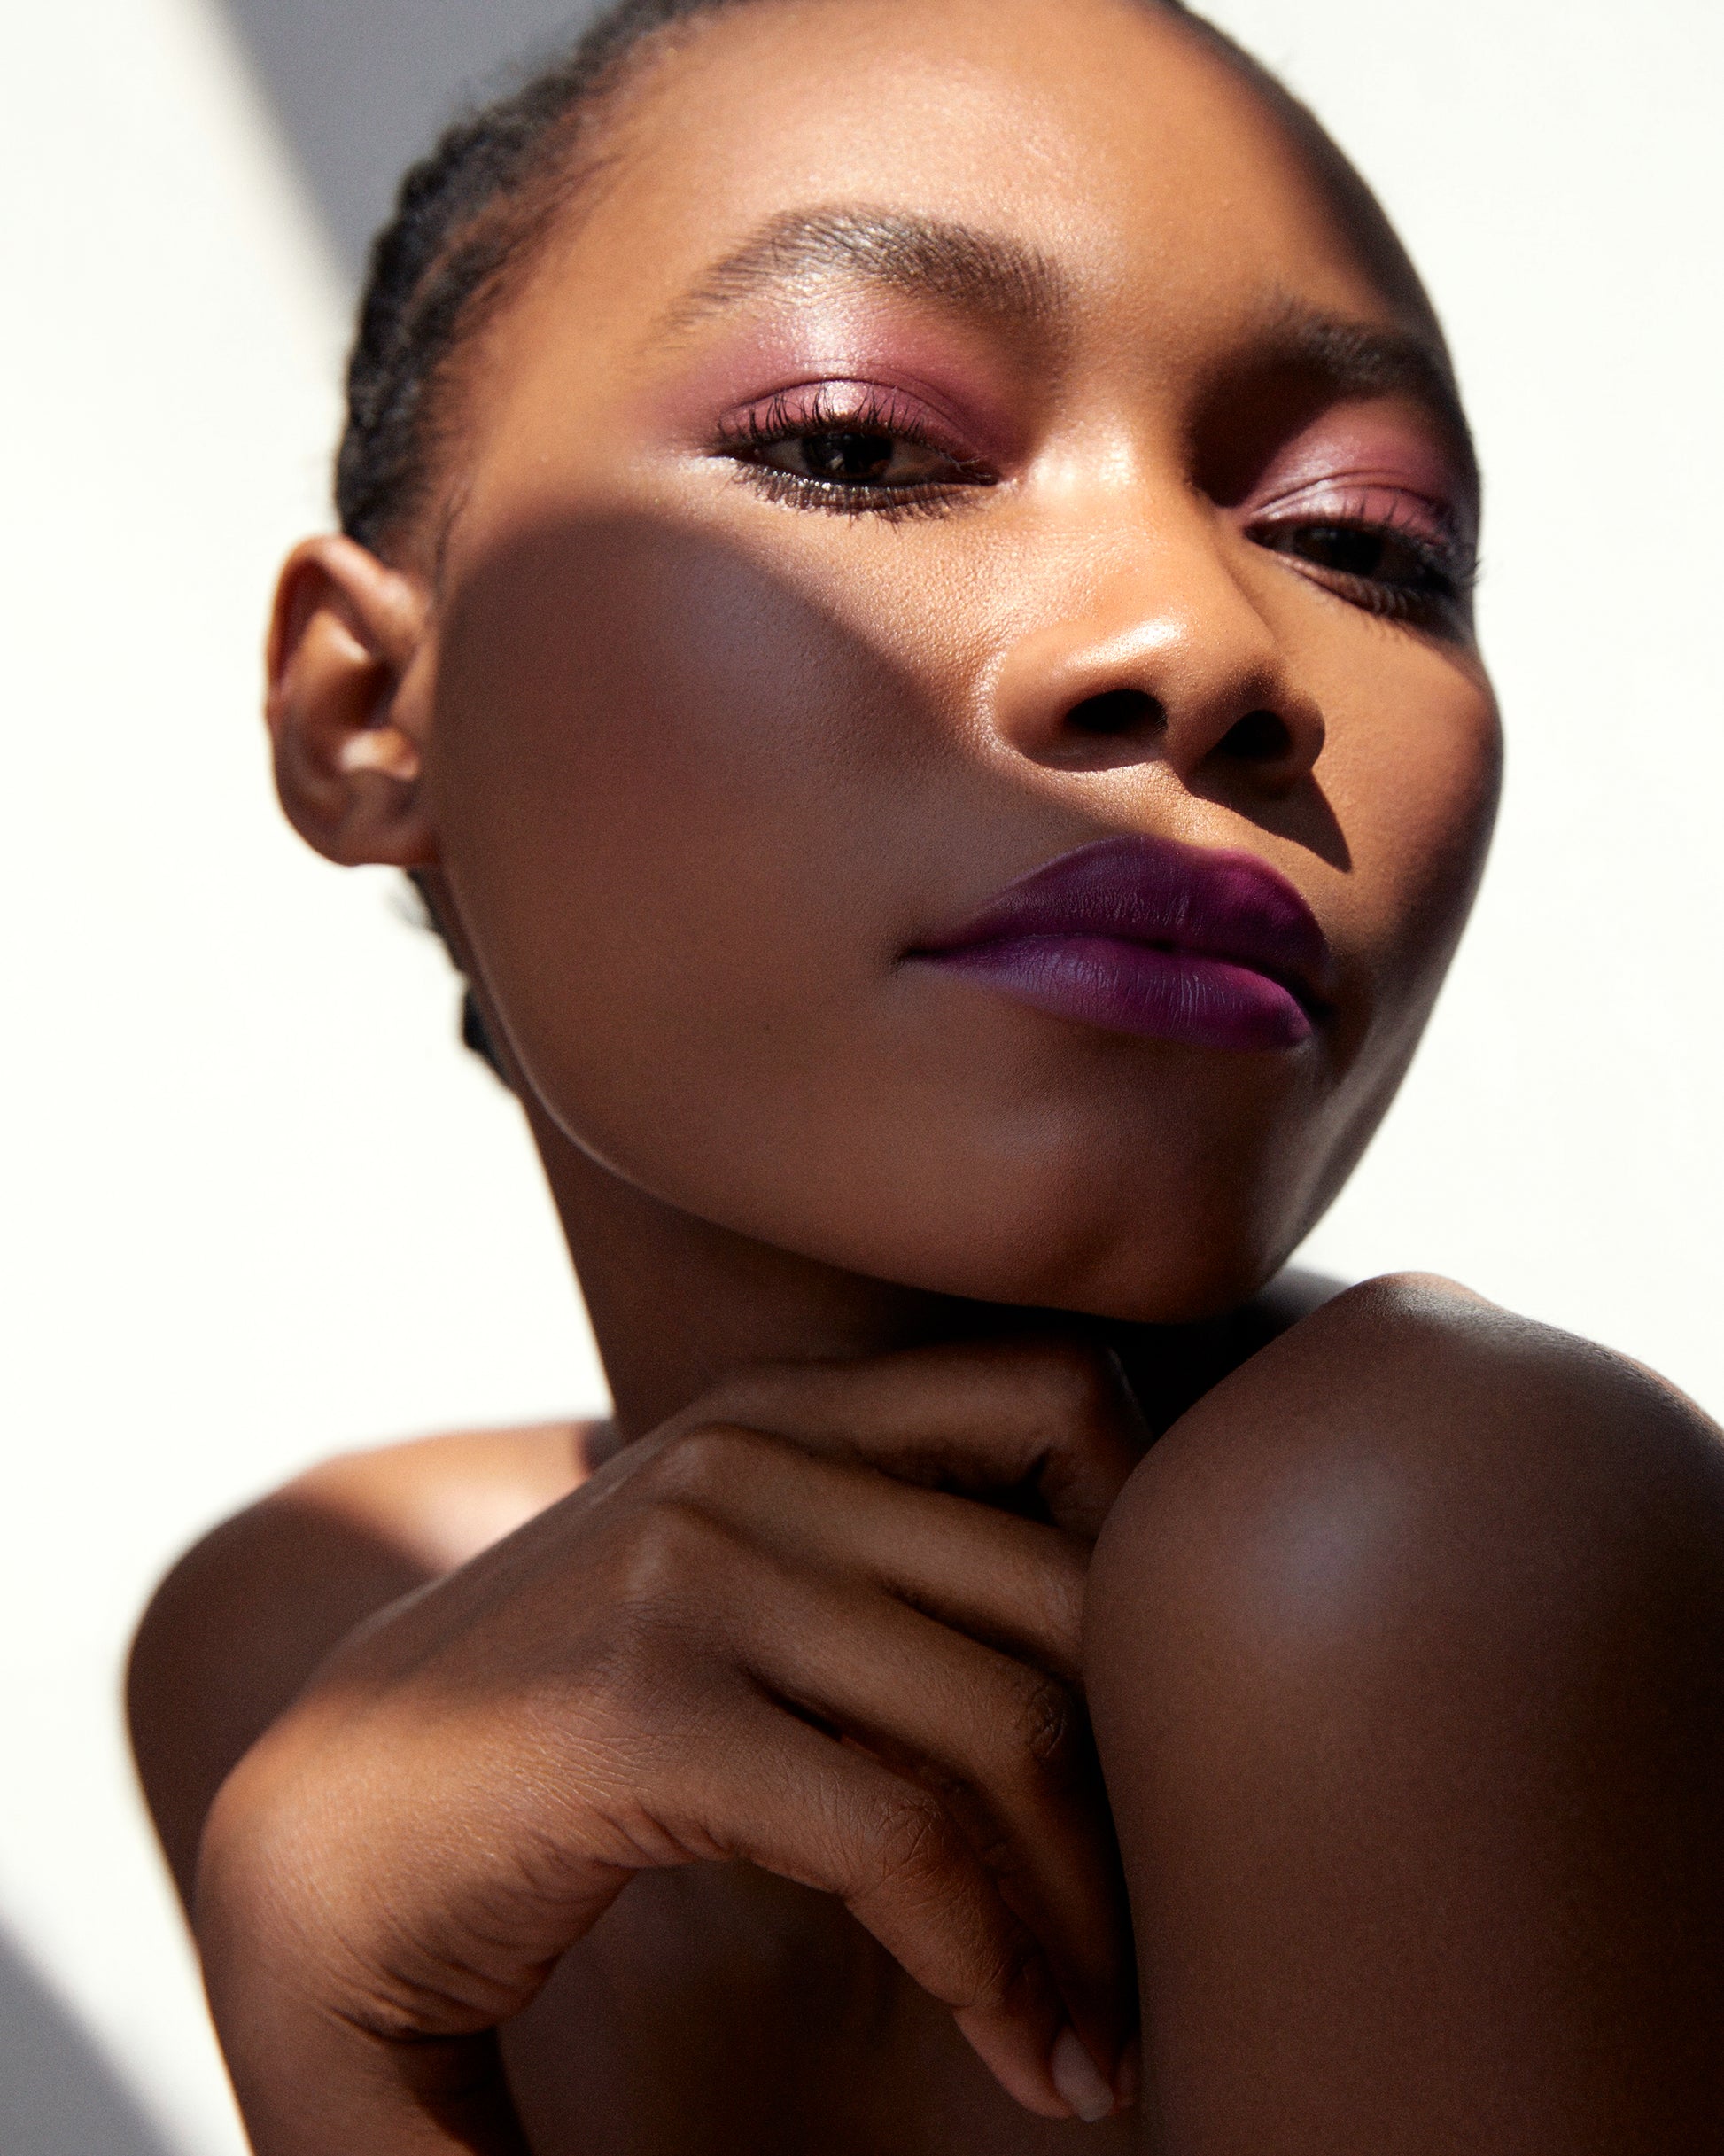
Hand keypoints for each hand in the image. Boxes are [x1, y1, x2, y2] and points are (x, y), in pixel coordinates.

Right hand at [195, 1339, 1147, 2152]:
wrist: (303, 1854)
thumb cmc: (553, 1745)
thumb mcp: (742, 1605)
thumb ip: (881, 1571)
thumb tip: (1117, 1633)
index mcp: (777, 1410)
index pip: (1062, 1401)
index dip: (1149, 1558)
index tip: (1160, 1737)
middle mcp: (745, 1454)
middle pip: (1066, 1590)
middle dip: (1148, 1781)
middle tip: (1160, 1945)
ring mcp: (690, 1565)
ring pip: (1010, 1719)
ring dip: (1092, 1914)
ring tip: (1101, 2039)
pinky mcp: (644, 1707)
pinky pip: (903, 1836)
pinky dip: (993, 1967)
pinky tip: (1027, 2057)